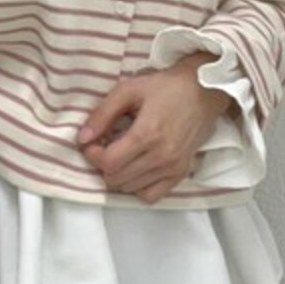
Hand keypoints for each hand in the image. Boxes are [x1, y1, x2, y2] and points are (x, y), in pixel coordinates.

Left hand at [79, 53, 232, 203]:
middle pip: (116, 179)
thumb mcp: (128, 90)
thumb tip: (82, 138)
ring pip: (130, 188)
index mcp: (147, 134)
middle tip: (105, 145)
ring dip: (119, 174)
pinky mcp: (181, 174)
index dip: (93, 154)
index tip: (91, 142)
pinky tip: (136, 167)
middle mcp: (161, 157)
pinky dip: (138, 186)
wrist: (202, 92)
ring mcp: (173, 168)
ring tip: (121, 153)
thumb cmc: (164, 87)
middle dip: (103, 163)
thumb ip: (102, 114)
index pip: (108, 163)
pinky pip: (151, 196)